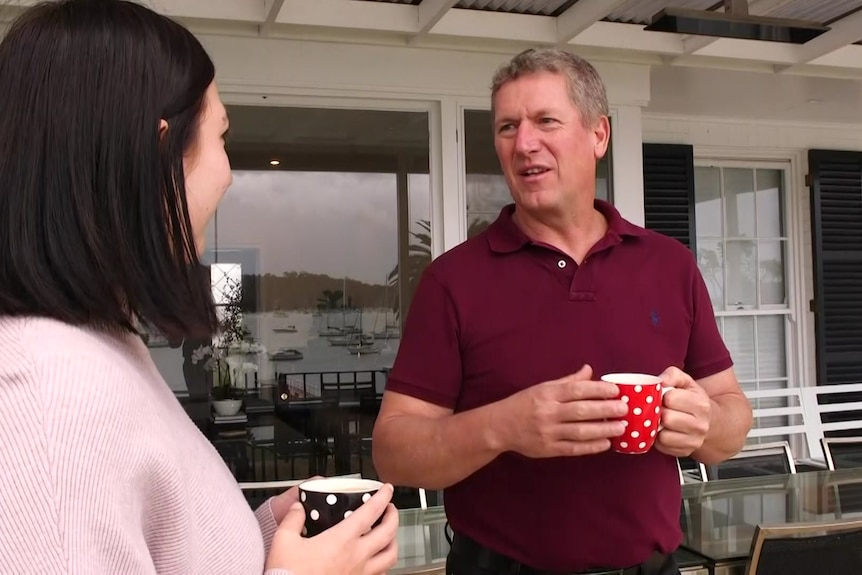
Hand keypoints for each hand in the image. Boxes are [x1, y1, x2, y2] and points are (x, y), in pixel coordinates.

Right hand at [265, 482, 398, 574]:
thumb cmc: (289, 574)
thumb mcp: (284, 541)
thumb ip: (292, 520)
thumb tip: (297, 508)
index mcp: (342, 540)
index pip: (371, 512)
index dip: (383, 497)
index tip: (387, 489)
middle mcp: (357, 556)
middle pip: (388, 532)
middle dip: (394, 516)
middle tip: (390, 508)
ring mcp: (360, 573)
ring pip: (390, 556)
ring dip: (393, 541)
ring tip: (389, 534)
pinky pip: (381, 574)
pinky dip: (384, 564)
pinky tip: (377, 561)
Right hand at [500, 364, 627, 458]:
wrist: (499, 426)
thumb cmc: (523, 404)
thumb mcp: (542, 387)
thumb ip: (567, 381)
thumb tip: (589, 370)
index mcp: (547, 393)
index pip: (577, 390)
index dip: (598, 390)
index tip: (616, 391)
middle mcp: (547, 412)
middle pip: (581, 410)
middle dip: (606, 410)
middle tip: (625, 409)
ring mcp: (547, 432)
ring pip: (580, 431)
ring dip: (603, 429)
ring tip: (621, 427)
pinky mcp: (548, 449)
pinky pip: (573, 448)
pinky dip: (591, 447)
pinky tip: (606, 443)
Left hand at [655, 366, 711, 457]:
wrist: (713, 423)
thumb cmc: (694, 401)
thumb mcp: (686, 382)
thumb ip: (673, 375)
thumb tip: (661, 381)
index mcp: (700, 404)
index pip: (670, 398)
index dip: (662, 396)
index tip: (664, 396)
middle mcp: (700, 424)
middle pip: (667, 418)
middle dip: (659, 412)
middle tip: (661, 409)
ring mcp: (694, 440)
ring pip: (663, 436)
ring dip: (658, 428)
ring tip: (662, 420)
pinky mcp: (685, 451)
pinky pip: (662, 447)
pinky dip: (658, 439)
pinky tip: (664, 431)